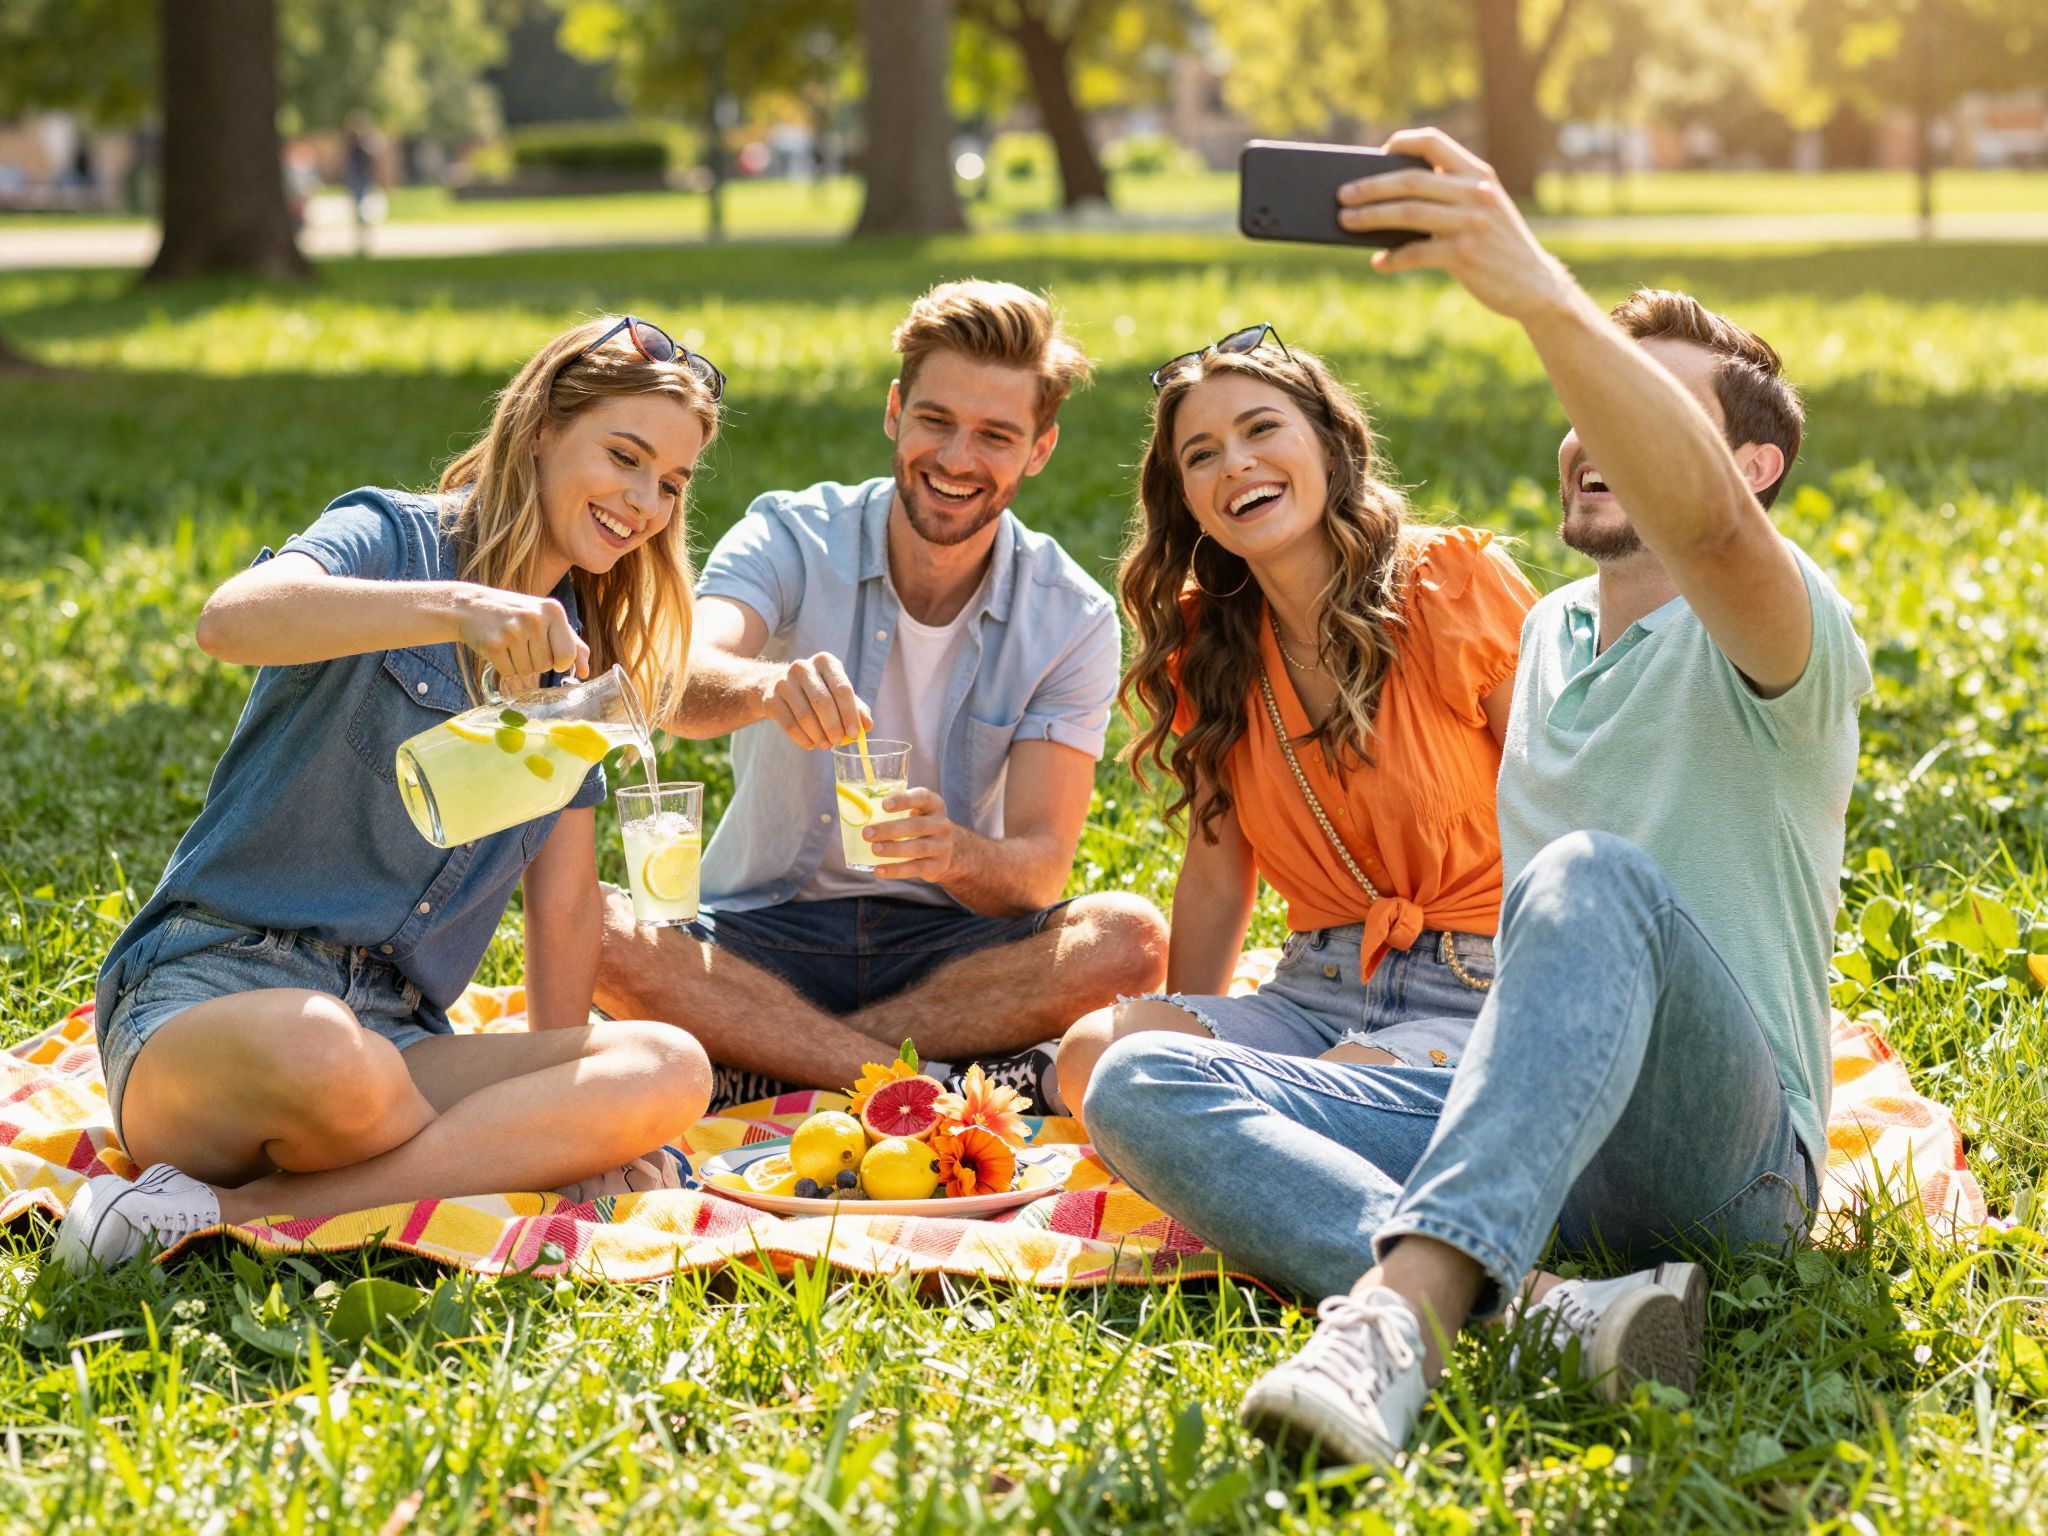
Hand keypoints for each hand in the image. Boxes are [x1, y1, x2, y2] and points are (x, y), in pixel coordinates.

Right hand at [456, 585, 588, 689]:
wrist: (471, 606)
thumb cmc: (515, 615)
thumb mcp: (547, 620)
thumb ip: (571, 643)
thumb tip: (586, 672)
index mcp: (553, 610)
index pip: (567, 655)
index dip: (559, 662)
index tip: (550, 655)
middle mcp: (535, 618)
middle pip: (546, 666)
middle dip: (536, 662)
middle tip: (523, 643)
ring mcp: (513, 630)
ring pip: (527, 671)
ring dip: (519, 665)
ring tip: (510, 644)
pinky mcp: (493, 643)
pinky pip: (508, 672)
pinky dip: (504, 666)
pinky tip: (498, 648)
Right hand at [763, 651, 871, 749]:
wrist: (778, 687)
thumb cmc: (817, 691)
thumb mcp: (838, 694)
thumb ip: (856, 708)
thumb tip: (867, 726)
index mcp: (825, 662)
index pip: (842, 689)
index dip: (850, 714)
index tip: (854, 734)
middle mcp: (803, 667)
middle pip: (822, 702)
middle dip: (833, 727)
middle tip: (839, 742)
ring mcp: (784, 681)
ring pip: (805, 716)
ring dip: (819, 736)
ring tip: (826, 745)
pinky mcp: (771, 698)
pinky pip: (789, 725)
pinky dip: (803, 739)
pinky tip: (811, 744)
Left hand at [865, 786, 958, 883]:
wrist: (950, 850)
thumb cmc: (921, 825)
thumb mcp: (916, 812)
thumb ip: (896, 808)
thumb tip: (859, 807)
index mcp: (934, 805)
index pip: (922, 798)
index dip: (904, 800)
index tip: (884, 805)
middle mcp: (942, 824)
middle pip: (917, 826)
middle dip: (890, 830)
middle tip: (867, 833)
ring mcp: (942, 846)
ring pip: (918, 848)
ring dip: (893, 850)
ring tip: (874, 849)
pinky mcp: (938, 865)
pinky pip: (916, 868)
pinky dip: (896, 870)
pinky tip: (879, 870)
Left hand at [1337, 128, 1577, 324]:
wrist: (1534, 284)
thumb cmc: (1497, 245)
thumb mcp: (1483, 209)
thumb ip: (1450, 196)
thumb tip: (1387, 201)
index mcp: (1479, 174)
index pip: (1434, 143)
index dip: (1402, 142)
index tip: (1378, 153)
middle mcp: (1476, 193)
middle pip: (1410, 180)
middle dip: (1371, 187)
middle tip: (1341, 195)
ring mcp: (1471, 223)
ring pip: (1408, 213)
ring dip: (1370, 217)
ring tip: (1346, 221)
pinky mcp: (1465, 255)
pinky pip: (1416, 253)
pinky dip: (1392, 259)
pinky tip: (1378, 262)